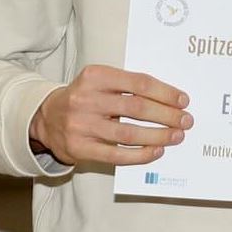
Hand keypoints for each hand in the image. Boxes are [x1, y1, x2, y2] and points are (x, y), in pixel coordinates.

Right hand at [29, 64, 191, 166]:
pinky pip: (116, 155)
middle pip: (136, 108)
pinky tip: (156, 151)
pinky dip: (139, 154)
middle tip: (186, 121)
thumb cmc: (84, 97)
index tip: (183, 100)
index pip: (139, 83)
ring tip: (176, 137)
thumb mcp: (100, 81)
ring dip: (157, 136)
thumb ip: (128, 85)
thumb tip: (169, 100)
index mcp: (95, 76)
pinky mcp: (79, 148)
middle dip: (166, 115)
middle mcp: (86, 99)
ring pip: (128, 133)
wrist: (46, 118)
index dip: (165, 93)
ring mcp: (81, 125)